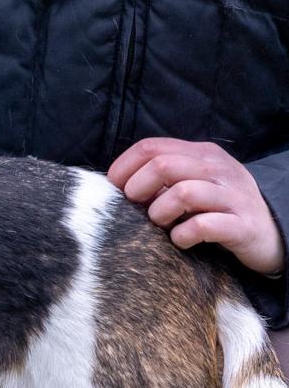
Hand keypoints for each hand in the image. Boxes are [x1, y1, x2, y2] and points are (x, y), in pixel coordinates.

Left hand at [108, 138, 284, 275]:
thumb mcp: (193, 184)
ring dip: (160, 214)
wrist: (272, 232)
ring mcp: (232, 196)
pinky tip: (181, 240)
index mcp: (201, 155)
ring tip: (163, 225)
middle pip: (162, 165)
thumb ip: (162, 179)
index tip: (115, 191)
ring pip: (182, 193)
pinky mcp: (241, 226)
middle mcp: (217, 170)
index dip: (123, 169)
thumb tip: (117, 187)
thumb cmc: (219, 210)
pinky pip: (202, 226)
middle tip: (137, 209)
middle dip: (138, 190)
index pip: (150, 147)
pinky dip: (182, 236)